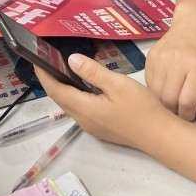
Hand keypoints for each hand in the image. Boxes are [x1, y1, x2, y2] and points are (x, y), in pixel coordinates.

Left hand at [36, 53, 175, 149]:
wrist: (159, 135)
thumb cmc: (141, 108)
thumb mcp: (118, 85)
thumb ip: (93, 73)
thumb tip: (71, 60)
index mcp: (84, 109)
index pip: (56, 90)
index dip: (44, 75)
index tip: (37, 59)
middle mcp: (83, 120)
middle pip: (60, 99)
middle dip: (51, 80)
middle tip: (48, 60)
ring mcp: (92, 126)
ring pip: (70, 105)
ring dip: (63, 88)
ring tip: (62, 69)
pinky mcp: (100, 128)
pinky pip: (80, 110)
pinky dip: (75, 95)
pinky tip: (83, 86)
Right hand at [145, 6, 195, 125]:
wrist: (194, 21)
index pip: (187, 102)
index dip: (188, 116)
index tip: (191, 116)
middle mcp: (177, 61)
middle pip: (168, 100)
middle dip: (174, 112)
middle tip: (181, 111)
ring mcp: (161, 58)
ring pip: (155, 94)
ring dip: (163, 103)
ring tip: (174, 100)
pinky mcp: (150, 57)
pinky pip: (148, 83)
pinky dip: (156, 91)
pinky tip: (166, 86)